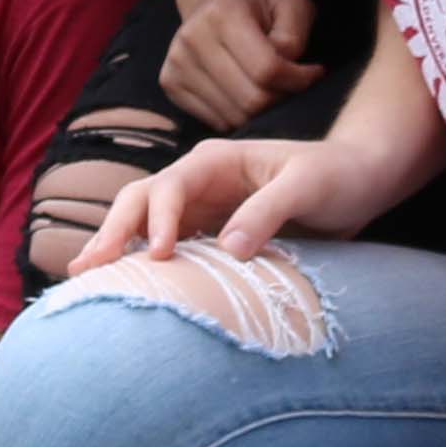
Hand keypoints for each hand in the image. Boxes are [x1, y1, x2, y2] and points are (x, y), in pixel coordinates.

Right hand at [93, 136, 358, 265]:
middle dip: (112, 231)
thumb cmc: (339, 174)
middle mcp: (199, 181)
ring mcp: (201, 207)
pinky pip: (168, 246)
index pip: (169, 187)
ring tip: (83, 276)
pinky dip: (141, 262)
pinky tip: (123, 286)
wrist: (362, 180)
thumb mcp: (309, 184)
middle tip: (87, 268)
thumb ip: (270, 210)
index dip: (157, 220)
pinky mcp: (211, 232)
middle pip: (141, 201)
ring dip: (116, 247)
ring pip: (144, 223)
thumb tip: (229, 247)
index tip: (156, 256)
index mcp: (216, 160)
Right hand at [159, 0, 321, 128]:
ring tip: (269, 87)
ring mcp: (176, 63)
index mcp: (223, 13)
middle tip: (292, 85)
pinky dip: (238, 116)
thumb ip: (295, 36)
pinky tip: (245, 92)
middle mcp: (192, 38)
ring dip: (260, 111)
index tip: (313, 72)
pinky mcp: (170, 83)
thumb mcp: (292, 4)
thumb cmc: (259, 3)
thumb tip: (286, 71)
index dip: (298, 80)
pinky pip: (215, 122)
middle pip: (250, 99)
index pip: (267, 70)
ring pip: (233, 117)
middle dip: (281, 99)